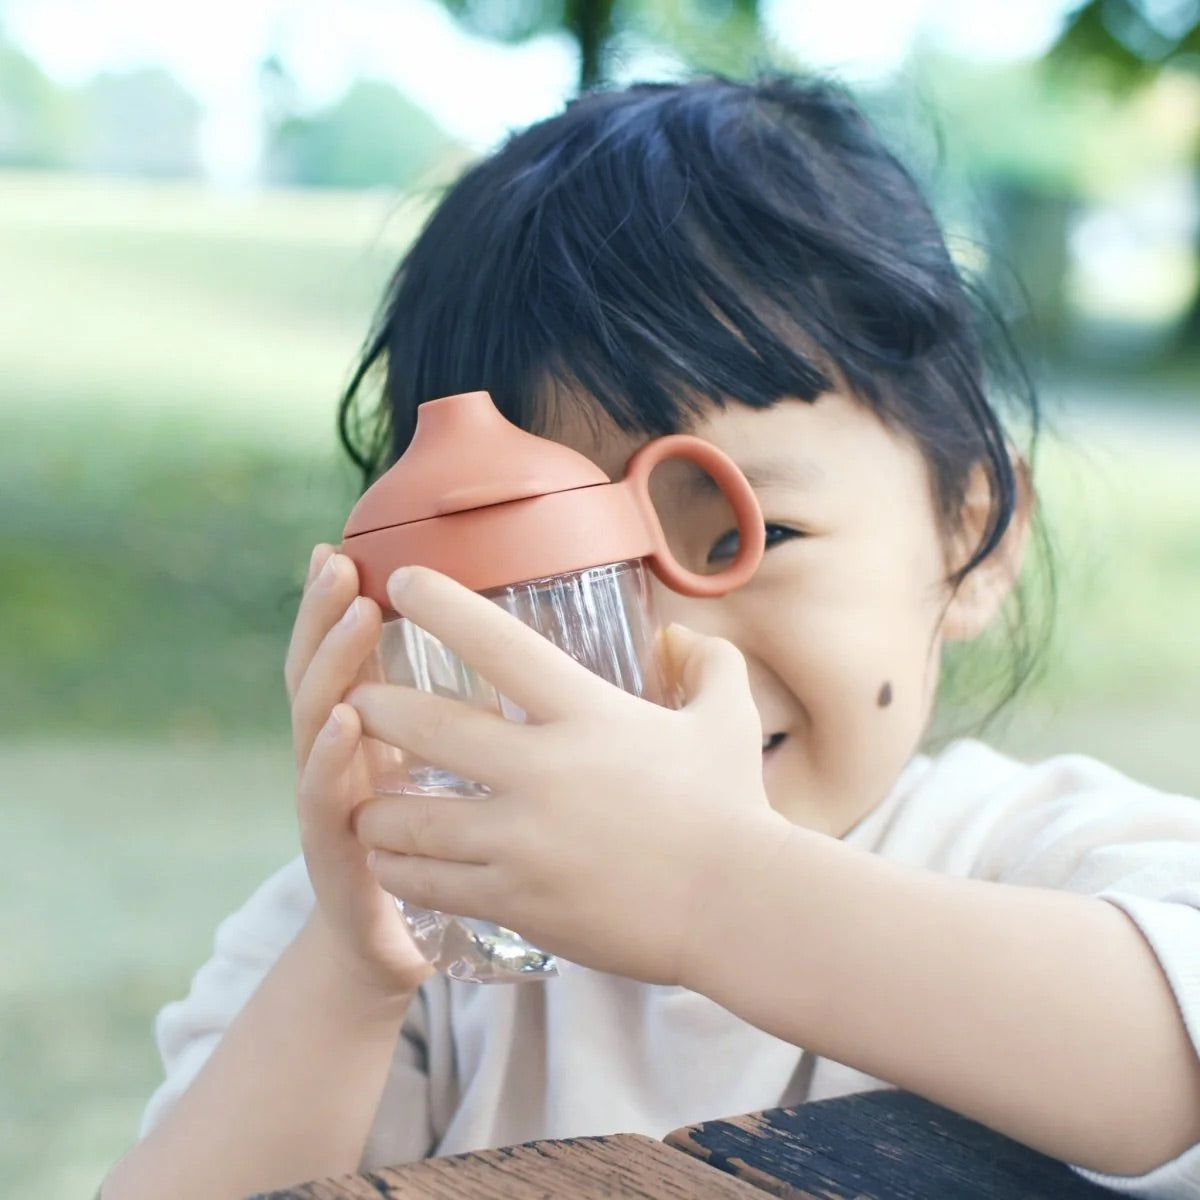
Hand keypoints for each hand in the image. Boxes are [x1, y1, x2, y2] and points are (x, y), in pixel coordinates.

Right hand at [285, 546, 434, 997]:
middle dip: (326, 615)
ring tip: (353, 615)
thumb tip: (528, 661)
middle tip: (338, 563)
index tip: (348, 548)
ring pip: (316, 722)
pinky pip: (323, 801)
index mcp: (370, 736)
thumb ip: (464, 721)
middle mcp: (338, 759)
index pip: (351, 658)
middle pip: (323, 674)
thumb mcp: (445, 775)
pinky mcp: (333, 854)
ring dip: (333, 665)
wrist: (394, 951)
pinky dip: (328, 758)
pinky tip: (343, 722)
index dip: (343, 606)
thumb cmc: (432, 853)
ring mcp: (328, 803)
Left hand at [349, 566, 790, 988]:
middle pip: (427, 727)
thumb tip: (681, 635)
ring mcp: (522, 840)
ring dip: (376, 807)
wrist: (736, 911)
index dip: (442, 605)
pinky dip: (400, 870)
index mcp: (587, 714)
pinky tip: (390, 864)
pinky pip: (430, 883)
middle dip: (375, 707)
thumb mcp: (728, 721)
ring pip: (410, 819)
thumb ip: (707, 665)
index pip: (499, 645)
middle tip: (351, 699)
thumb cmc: (732, 809)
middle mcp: (542, 770)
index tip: (402, 581)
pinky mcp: (515, 899)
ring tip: (362, 803)